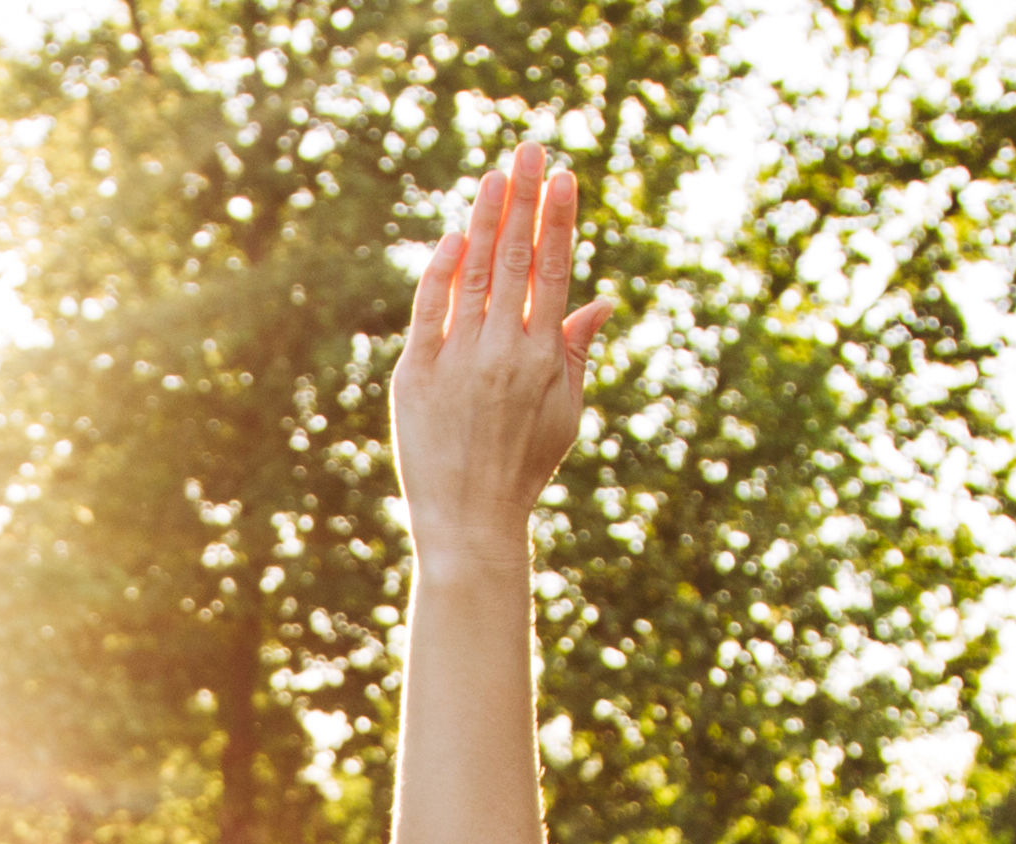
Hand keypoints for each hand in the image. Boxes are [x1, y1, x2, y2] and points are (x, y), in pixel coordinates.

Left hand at [384, 144, 614, 545]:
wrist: (470, 521)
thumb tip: (602, 300)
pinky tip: (455, 237)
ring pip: (474, 275)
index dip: (559, 220)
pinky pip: (428, 310)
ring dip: (485, 221)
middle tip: (528, 149)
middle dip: (522, 199)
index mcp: (544, 358)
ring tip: (493, 176)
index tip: (563, 176)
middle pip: (516, 260)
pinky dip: (440, 272)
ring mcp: (456, 362)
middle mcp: (501, 353)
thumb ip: (578, 350)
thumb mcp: (565, 411)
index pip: (554, 272)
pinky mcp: (414, 376)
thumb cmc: (523, 466)